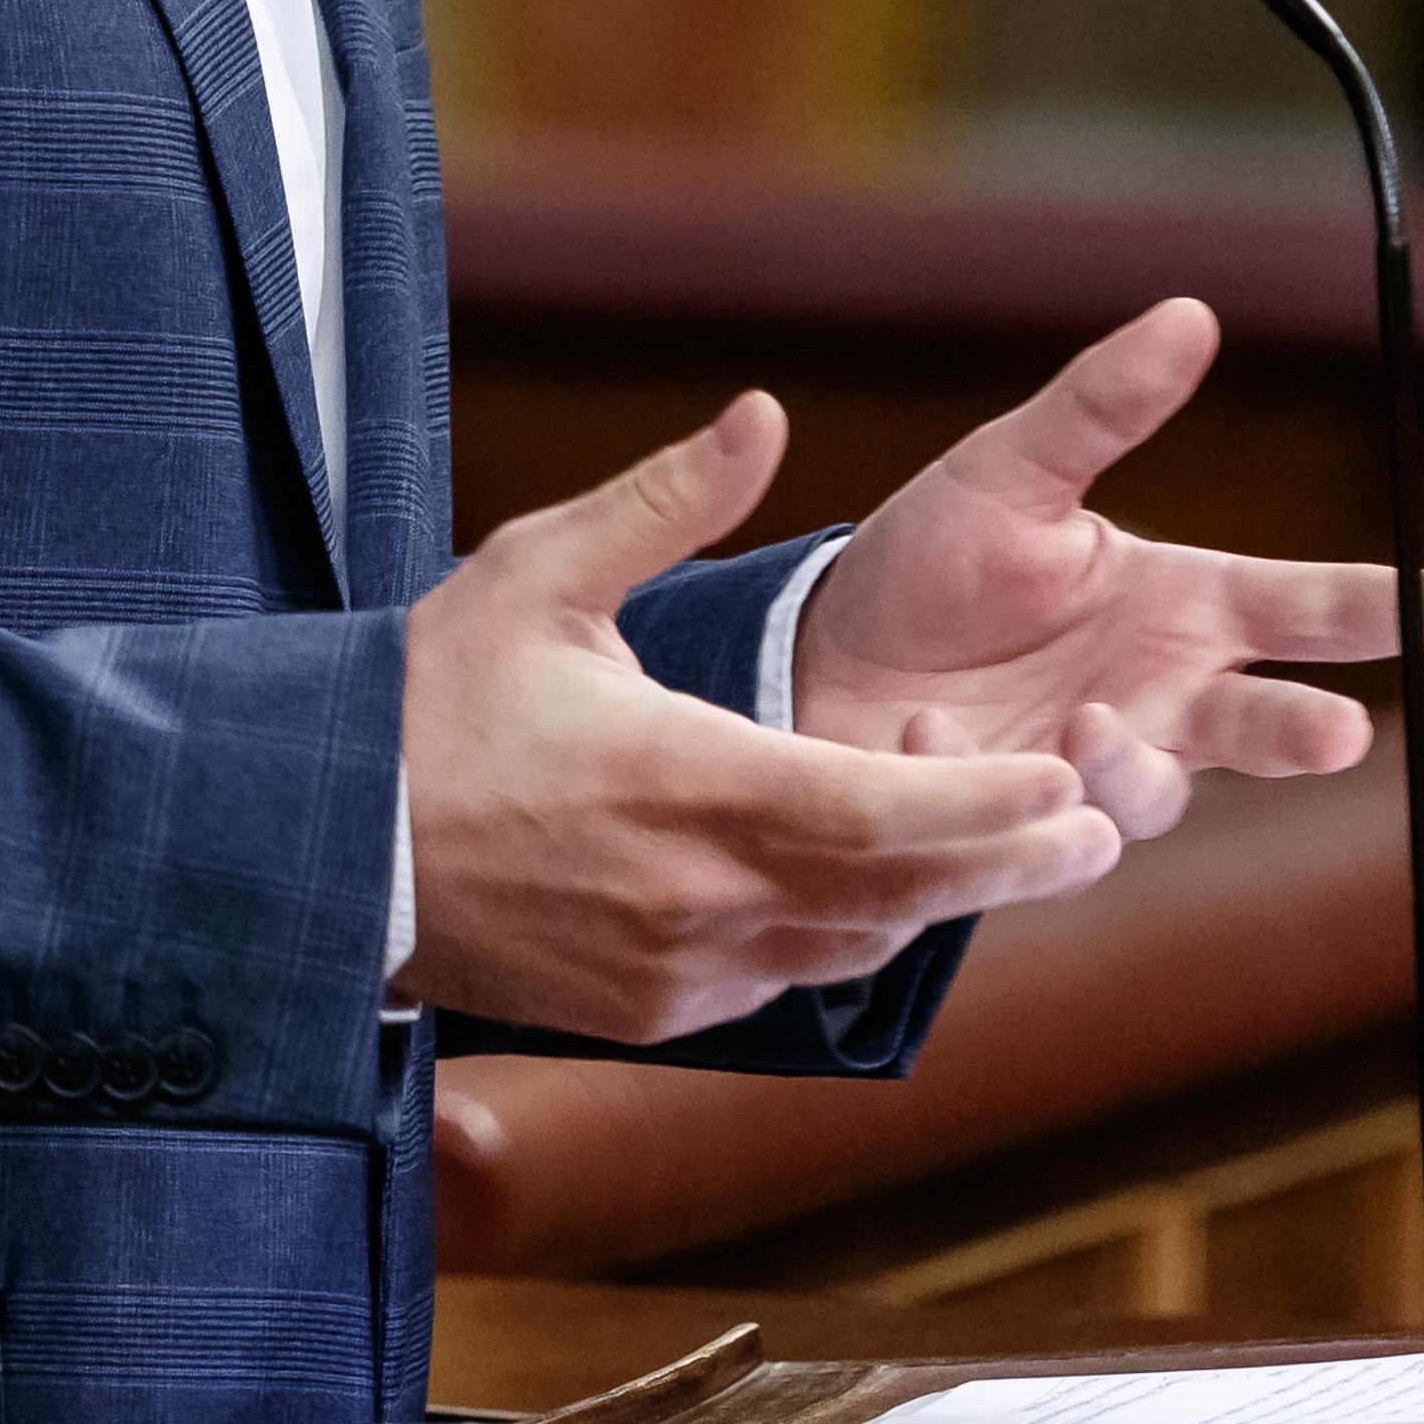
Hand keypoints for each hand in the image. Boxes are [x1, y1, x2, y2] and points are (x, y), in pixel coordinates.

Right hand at [401, 393, 1127, 1043]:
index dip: (983, 805)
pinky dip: (855, 929)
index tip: (1069, 778)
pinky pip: (791, 974)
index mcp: (679, 781)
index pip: (872, 810)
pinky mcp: (658, 1010)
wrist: (325, 851)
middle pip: (894, 893)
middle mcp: (693, 894)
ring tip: (1029, 848)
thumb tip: (767, 413)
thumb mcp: (538, 571)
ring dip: (940, 897)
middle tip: (1098, 825)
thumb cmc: (427, 698)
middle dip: (1008, 861)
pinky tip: (894, 884)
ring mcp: (678, 968)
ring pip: (854, 943)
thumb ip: (668, 499)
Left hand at [792, 298, 1423, 837]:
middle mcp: (1165, 694)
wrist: (827, 658)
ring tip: (1087, 721)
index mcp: (1183, 603)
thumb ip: (1101, 408)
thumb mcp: (1011, 471)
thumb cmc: (938, 559)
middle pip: (1271, 725)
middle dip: (1309, 731)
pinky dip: (1010, 781)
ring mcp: (1106, 766)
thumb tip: (1193, 313)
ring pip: (1162, 791)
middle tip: (1341, 734)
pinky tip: (941, 735)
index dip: (1399, 606)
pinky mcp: (1035, 822)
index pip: (1312, 604)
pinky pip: (1052, 824)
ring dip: (1134, 764)